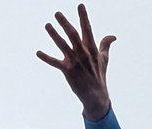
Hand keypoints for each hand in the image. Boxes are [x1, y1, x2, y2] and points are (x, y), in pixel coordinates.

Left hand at [36, 4, 114, 121]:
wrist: (95, 96)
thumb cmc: (99, 76)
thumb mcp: (104, 59)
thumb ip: (106, 45)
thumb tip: (113, 36)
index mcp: (91, 49)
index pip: (87, 30)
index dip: (83, 17)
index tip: (80, 5)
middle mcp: (83, 53)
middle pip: (72, 35)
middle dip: (65, 23)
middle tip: (57, 13)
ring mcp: (75, 62)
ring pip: (63, 45)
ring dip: (54, 35)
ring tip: (47, 25)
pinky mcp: (68, 71)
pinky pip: (55, 63)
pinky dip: (46, 58)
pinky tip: (38, 52)